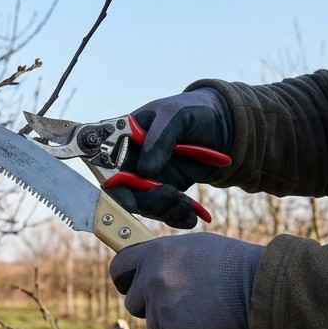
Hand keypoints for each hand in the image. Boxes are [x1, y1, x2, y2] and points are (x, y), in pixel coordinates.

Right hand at [107, 89, 231, 228]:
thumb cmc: (191, 110)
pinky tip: (191, 216)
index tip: (129, 200)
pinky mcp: (168, 189)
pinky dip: (178, 218)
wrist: (220, 123)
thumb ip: (160, 136)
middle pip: (126, 192)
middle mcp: (133, 161)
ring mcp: (149, 178)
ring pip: (146, 205)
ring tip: (186, 203)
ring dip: (165, 209)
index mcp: (125, 139)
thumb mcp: (176, 114)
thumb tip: (145, 169)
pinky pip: (167, 211)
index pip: (107, 165)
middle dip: (147, 201)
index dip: (113, 187)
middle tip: (171, 195)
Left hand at [109, 232, 260, 328]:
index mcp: (157, 251)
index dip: (124, 280)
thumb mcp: (196, 247)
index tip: (130, 287)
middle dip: (151, 309)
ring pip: (155, 327)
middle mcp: (152, 276)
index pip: (118, 267)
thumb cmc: (236, 265)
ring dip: (175, 327)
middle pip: (133, 303)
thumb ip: (169, 258)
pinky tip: (209, 328)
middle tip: (179, 307)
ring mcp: (161, 304)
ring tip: (204, 314)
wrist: (260, 286)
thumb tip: (153, 268)